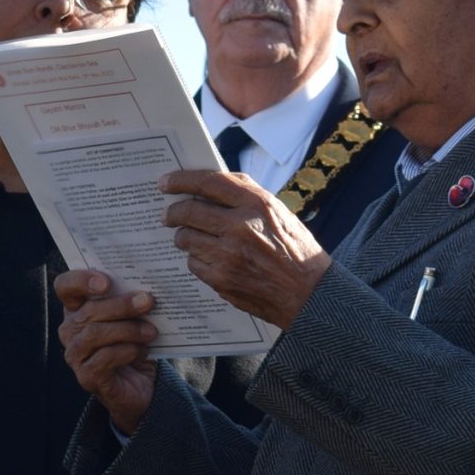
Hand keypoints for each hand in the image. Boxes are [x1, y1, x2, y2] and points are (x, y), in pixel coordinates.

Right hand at [54, 271, 158, 435]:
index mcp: (77, 309)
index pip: (65, 286)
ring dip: (128, 329)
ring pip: (96, 333)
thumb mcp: (132, 319)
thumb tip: (145, 290)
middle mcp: (70, 330)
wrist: (140, 385)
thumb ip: (131, 301)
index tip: (106, 282)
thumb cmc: (134, 344)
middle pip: (89, 310)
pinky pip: (104, 358)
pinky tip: (141, 351)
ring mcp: (75, 354)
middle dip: (121, 305)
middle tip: (148, 301)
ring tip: (151, 331)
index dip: (80, 280)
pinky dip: (127, 351)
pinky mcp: (86, 376)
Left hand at [158, 169, 331, 328]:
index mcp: (257, 204)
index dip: (181, 180)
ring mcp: (228, 255)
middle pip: (188, 211)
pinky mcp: (221, 279)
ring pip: (185, 238)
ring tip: (193, 238)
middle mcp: (241, 227)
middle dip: (173, 212)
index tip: (165, 182)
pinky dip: (197, 260)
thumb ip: (246, 196)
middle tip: (168, 215)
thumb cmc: (295, 250)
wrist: (309, 294)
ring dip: (184, 237)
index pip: (208, 183)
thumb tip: (211, 184)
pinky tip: (212, 260)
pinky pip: (193, 263)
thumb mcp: (279, 212)